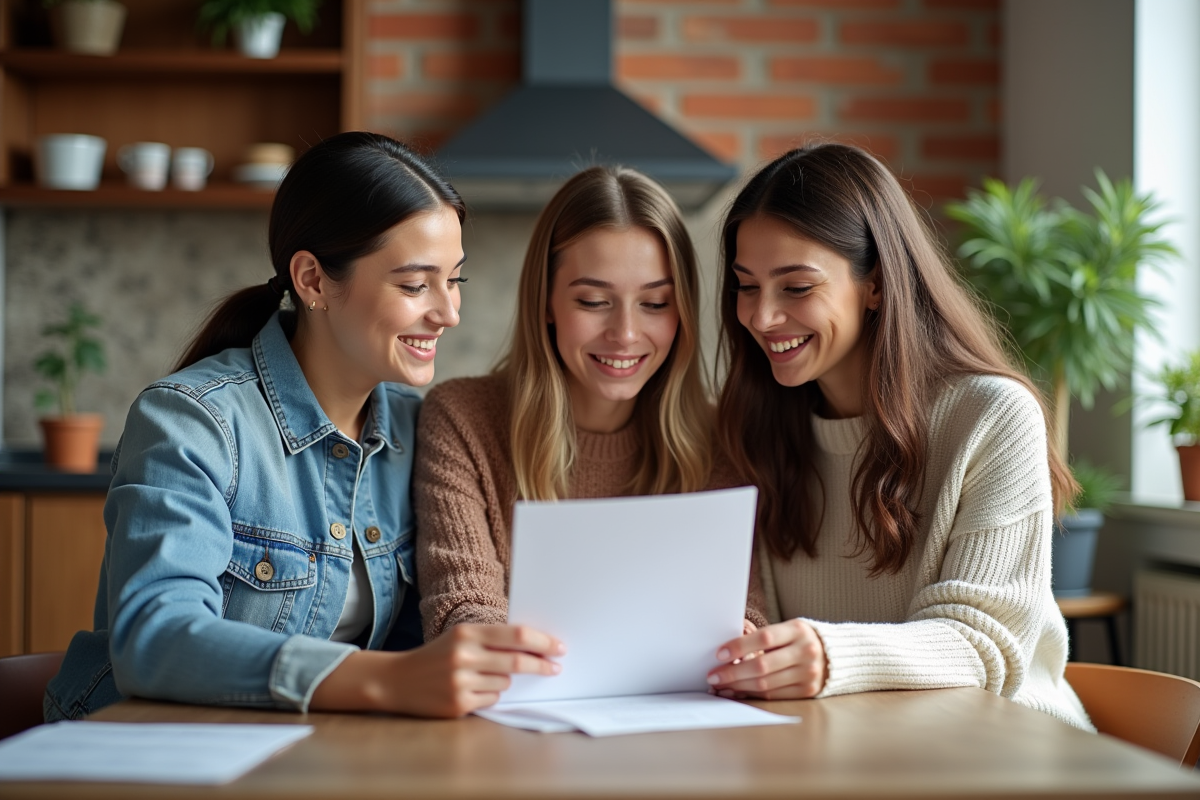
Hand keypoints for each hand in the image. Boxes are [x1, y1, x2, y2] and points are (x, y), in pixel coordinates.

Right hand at [312, 624, 564, 717]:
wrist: (396, 681)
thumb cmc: (435, 656)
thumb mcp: (460, 637)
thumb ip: (492, 639)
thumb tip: (533, 645)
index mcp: (467, 632)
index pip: (516, 634)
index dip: (542, 642)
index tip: (559, 647)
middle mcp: (464, 655)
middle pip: (517, 661)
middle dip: (541, 664)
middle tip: (555, 667)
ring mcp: (461, 682)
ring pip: (505, 682)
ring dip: (504, 680)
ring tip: (481, 676)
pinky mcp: (459, 704)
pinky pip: (492, 699)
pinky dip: (489, 694)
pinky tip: (471, 689)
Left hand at [706, 619, 826, 699]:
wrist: (833, 655)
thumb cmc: (799, 639)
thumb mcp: (788, 629)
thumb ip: (764, 638)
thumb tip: (728, 652)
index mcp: (798, 630)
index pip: (764, 638)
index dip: (739, 646)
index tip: (719, 653)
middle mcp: (805, 651)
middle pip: (762, 666)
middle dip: (733, 672)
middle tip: (713, 675)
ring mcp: (808, 673)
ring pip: (765, 684)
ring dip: (738, 686)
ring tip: (721, 686)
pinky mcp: (807, 690)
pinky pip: (773, 696)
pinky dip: (752, 695)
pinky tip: (738, 692)